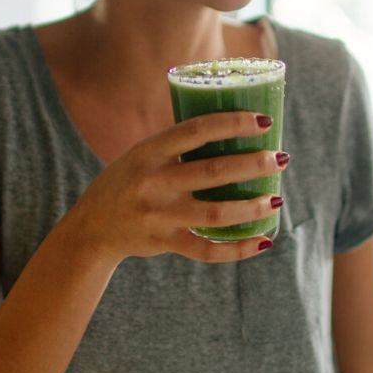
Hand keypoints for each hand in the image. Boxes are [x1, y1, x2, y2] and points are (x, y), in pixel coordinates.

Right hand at [60, 111, 287, 265]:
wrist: (92, 227)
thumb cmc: (128, 181)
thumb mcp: (142, 154)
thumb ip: (177, 144)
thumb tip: (231, 126)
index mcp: (149, 152)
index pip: (195, 131)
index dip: (232, 124)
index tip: (262, 122)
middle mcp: (153, 182)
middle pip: (213, 172)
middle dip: (253, 164)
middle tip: (280, 158)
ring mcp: (159, 215)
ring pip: (215, 212)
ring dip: (252, 206)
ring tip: (276, 198)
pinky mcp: (164, 242)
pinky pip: (206, 250)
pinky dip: (238, 248)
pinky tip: (263, 240)